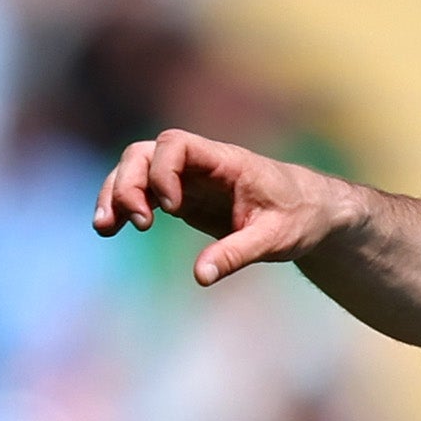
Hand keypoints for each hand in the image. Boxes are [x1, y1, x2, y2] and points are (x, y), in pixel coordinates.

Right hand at [92, 130, 364, 286]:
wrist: (314, 212)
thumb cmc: (301, 218)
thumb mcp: (276, 239)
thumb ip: (238, 253)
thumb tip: (200, 276)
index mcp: (226, 161)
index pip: (176, 144)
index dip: (163, 170)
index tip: (172, 208)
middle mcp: (201, 163)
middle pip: (144, 154)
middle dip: (128, 183)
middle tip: (139, 223)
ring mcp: (188, 178)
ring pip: (135, 170)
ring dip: (116, 193)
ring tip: (106, 228)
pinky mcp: (183, 196)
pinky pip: (143, 192)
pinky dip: (124, 206)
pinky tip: (110, 229)